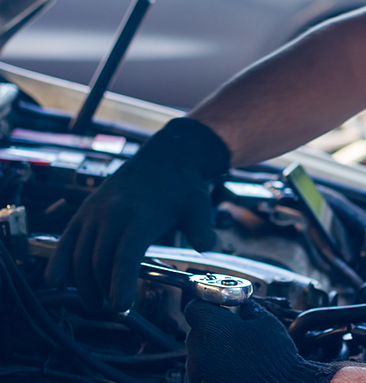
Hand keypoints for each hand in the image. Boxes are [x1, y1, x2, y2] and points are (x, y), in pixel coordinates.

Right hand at [44, 118, 230, 310]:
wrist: (166, 157)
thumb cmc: (183, 185)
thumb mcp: (199, 206)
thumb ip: (202, 229)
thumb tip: (206, 246)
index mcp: (140, 216)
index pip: (125, 256)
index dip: (121, 283)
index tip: (121, 305)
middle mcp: (112, 214)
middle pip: (99, 261)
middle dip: (103, 289)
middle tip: (114, 310)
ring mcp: (95, 212)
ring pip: (80, 253)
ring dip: (83, 282)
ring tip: (94, 302)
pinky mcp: (85, 211)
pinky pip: (66, 240)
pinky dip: (59, 261)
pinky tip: (57, 281)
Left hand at [185, 300, 337, 382]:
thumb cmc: (274, 357)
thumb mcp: (265, 321)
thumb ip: (245, 308)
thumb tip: (238, 303)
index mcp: (212, 328)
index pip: (195, 307)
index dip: (209, 305)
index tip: (221, 308)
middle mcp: (198, 350)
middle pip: (198, 330)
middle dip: (214, 329)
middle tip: (236, 333)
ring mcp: (198, 371)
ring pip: (200, 351)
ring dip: (214, 349)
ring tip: (238, 354)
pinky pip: (204, 369)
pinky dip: (215, 366)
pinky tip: (235, 367)